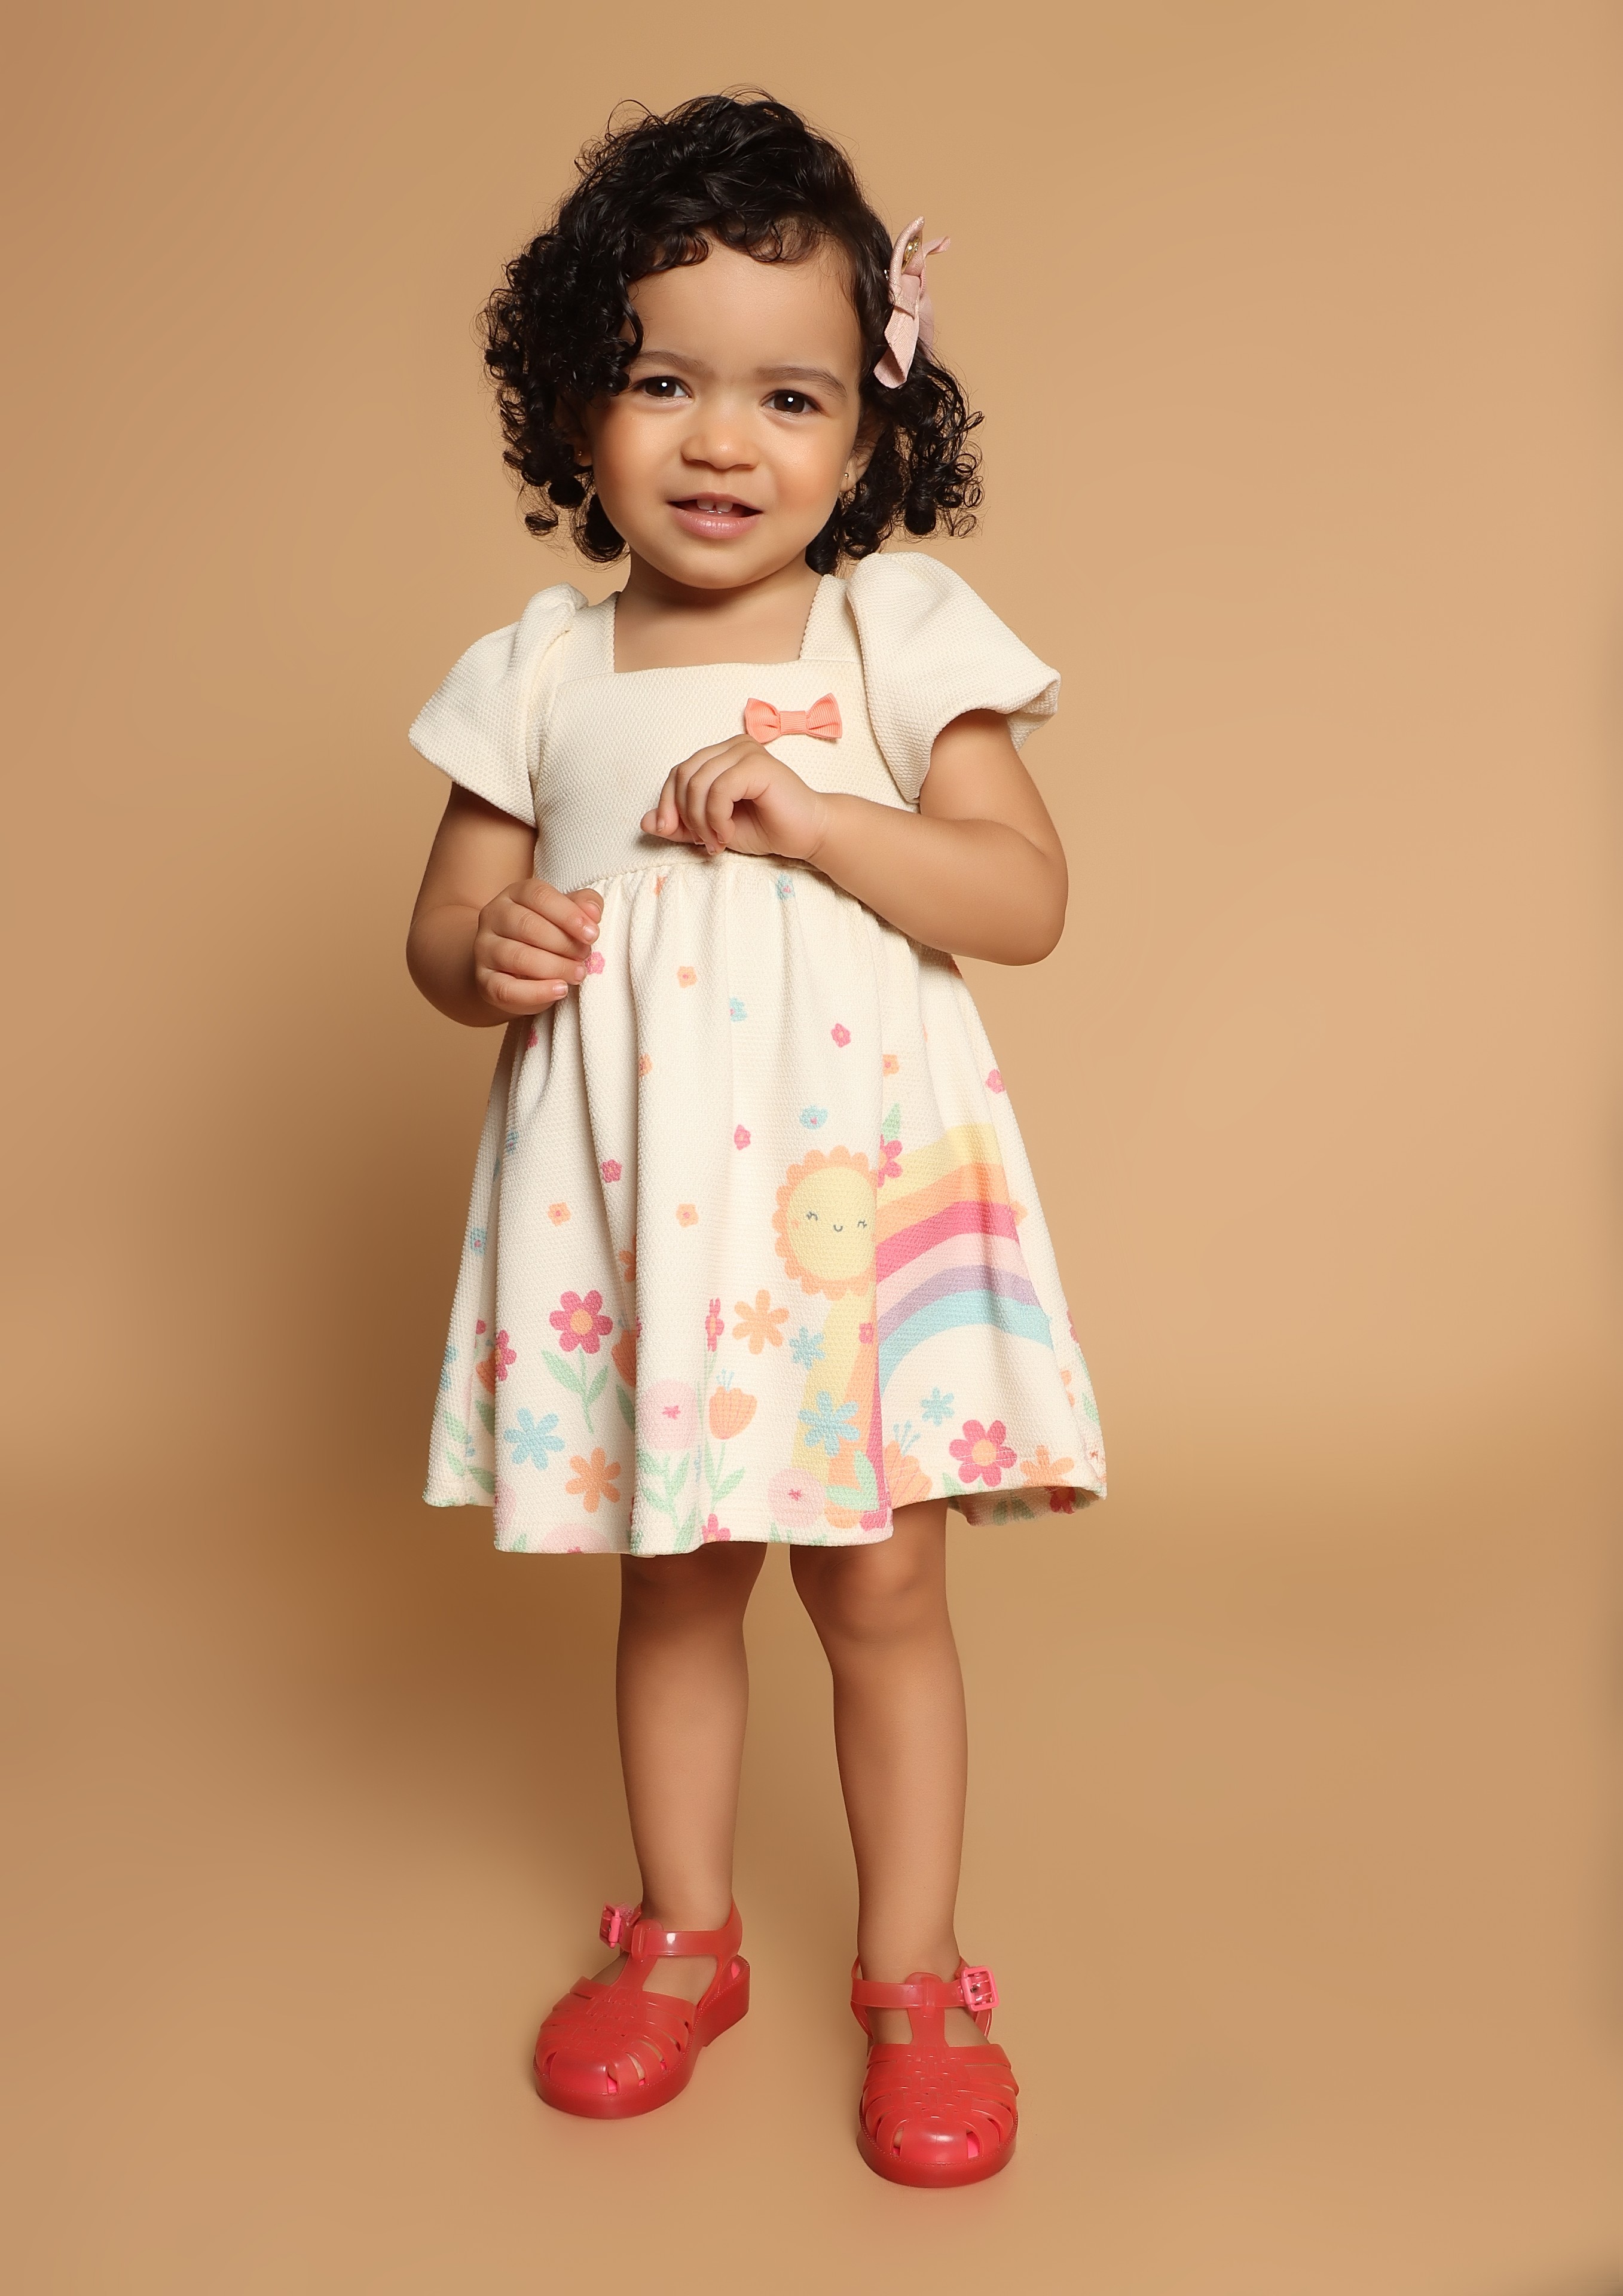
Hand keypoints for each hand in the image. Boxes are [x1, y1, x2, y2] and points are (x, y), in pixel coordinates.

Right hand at [471, 878, 602, 1015]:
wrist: (509, 967)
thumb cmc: (545, 937)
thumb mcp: (565, 916)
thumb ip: (582, 907)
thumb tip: (594, 913)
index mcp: (515, 894)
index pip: (539, 895)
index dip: (568, 914)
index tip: (592, 934)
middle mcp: (493, 916)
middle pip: (528, 926)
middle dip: (564, 943)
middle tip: (585, 956)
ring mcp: (484, 948)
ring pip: (518, 957)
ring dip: (555, 967)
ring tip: (578, 974)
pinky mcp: (484, 980)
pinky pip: (507, 989)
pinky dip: (537, 992)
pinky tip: (560, 990)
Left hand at [641, 737, 831, 861]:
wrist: (808, 835)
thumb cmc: (766, 828)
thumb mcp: (712, 830)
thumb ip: (681, 825)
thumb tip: (645, 822)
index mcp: (721, 756)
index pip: (678, 772)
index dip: (668, 804)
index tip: (674, 833)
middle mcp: (732, 746)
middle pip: (683, 774)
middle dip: (682, 814)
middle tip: (701, 841)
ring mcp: (745, 751)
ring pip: (697, 782)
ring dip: (699, 820)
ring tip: (715, 841)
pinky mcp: (757, 764)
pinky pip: (718, 789)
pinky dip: (715, 817)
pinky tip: (726, 834)